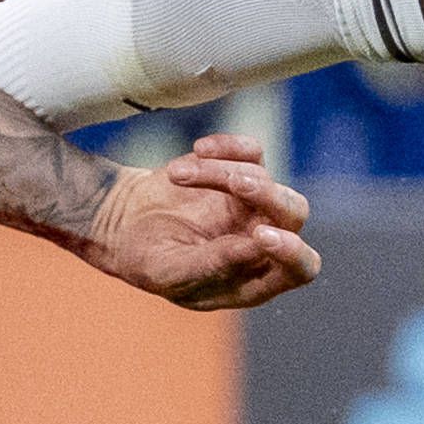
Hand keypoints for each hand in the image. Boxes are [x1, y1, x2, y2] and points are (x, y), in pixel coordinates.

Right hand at [84, 135, 319, 310]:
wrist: (124, 223)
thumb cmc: (147, 260)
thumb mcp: (169, 272)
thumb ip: (211, 266)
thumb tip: (254, 249)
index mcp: (255, 277)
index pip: (299, 268)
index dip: (291, 254)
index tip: (261, 235)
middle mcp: (264, 239)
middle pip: (294, 213)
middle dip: (268, 196)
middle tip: (235, 183)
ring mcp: (256, 204)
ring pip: (262, 177)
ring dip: (218, 172)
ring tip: (175, 175)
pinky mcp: (241, 171)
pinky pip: (251, 151)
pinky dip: (227, 146)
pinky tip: (198, 149)